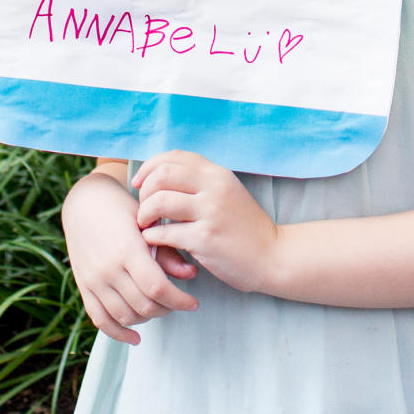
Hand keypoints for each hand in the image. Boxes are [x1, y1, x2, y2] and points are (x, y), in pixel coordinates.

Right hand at [63, 169, 198, 343]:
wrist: (85, 203)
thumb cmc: (123, 209)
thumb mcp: (149, 222)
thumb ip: (168, 251)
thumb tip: (192, 274)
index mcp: (127, 249)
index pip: (157, 287)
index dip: (179, 300)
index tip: (193, 302)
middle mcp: (108, 268)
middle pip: (144, 305)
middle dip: (168, 309)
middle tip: (179, 302)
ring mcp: (93, 280)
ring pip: (125, 316)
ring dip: (148, 318)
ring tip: (160, 309)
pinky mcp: (84, 287)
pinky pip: (100, 320)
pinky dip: (118, 333)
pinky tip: (135, 337)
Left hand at [133, 151, 280, 294]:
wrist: (274, 256)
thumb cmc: (245, 228)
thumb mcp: (228, 193)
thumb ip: (201, 182)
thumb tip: (160, 176)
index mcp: (218, 174)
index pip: (174, 156)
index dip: (149, 167)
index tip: (139, 183)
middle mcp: (215, 187)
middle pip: (162, 175)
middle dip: (144, 192)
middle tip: (144, 209)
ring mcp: (211, 212)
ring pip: (159, 202)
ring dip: (144, 215)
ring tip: (147, 226)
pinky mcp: (205, 239)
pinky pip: (164, 232)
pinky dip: (152, 237)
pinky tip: (156, 241)